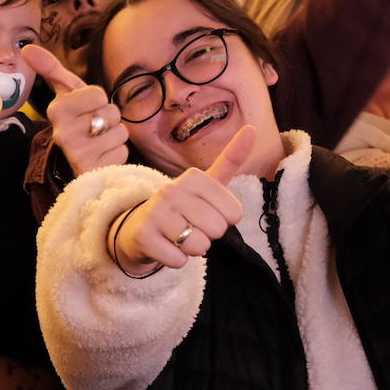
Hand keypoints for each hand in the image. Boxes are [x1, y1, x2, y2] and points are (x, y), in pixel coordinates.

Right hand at [26, 44, 128, 175]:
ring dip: (115, 136)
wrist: (79, 160)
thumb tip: (27, 48)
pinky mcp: (94, 170)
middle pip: (111, 111)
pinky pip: (123, 151)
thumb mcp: (66, 94)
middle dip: (108, 118)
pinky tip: (103, 157)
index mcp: (57, 110)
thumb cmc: (77, 120)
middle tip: (94, 127)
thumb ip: (51, 69)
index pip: (97, 93)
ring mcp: (78, 154)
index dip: (97, 101)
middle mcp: (64, 133)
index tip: (86, 109)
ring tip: (99, 142)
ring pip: (120, 131)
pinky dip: (117, 153)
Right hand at [113, 125, 254, 271]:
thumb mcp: (206, 184)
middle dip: (208, 236)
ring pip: (199, 246)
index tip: (206, 213)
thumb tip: (253, 128)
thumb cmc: (180, 208)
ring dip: (192, 249)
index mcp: (193, 177)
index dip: (224, 221)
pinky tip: (165, 247)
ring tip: (177, 237)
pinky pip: (179, 260)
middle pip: (217, 229)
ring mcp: (156, 212)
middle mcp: (172, 189)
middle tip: (190, 227)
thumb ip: (230, 160)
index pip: (234, 213)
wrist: (136, 227)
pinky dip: (176, 260)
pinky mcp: (144, 236)